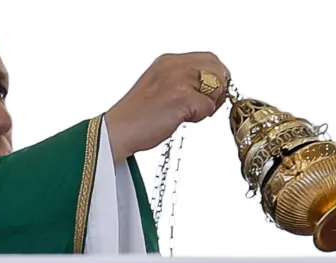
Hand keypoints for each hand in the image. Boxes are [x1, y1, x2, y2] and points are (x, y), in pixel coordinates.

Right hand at [104, 52, 230, 163]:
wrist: (118, 131)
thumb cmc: (136, 116)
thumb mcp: (159, 86)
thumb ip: (182, 79)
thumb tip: (210, 85)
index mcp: (168, 61)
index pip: (209, 59)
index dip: (216, 78)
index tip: (209, 94)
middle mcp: (173, 65)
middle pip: (218, 70)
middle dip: (217, 90)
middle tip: (203, 107)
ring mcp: (177, 79)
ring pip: (216, 88)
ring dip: (207, 105)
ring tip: (186, 114)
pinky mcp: (181, 97)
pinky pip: (208, 107)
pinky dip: (198, 118)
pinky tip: (179, 120)